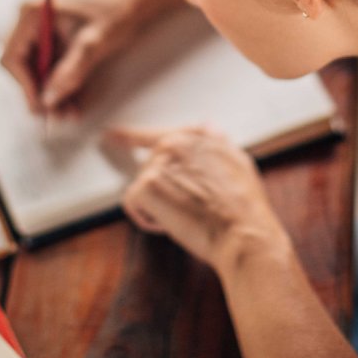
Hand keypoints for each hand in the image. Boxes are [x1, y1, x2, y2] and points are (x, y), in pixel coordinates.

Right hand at [0, 0, 139, 117]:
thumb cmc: (116, 11)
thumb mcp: (93, 43)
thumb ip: (70, 71)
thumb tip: (48, 99)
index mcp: (32, 13)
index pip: (13, 57)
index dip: (25, 85)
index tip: (42, 105)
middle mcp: (32, 21)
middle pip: (23, 67)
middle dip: (40, 93)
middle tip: (56, 116)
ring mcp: (43, 31)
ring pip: (39, 71)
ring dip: (52, 94)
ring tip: (69, 114)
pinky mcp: (56, 40)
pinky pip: (52, 68)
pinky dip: (62, 85)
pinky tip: (74, 103)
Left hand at [107, 125, 289, 273]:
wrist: (244, 234)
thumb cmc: (244, 209)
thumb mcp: (238, 163)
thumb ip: (217, 144)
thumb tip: (207, 124)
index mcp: (196, 137)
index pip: (158, 135)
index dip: (134, 137)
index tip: (113, 135)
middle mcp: (176, 142)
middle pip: (151, 169)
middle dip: (164, 193)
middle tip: (191, 210)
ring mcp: (160, 162)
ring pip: (144, 188)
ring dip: (160, 207)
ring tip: (189, 216)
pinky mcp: (148, 184)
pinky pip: (133, 204)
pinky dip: (148, 220)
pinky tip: (172, 224)